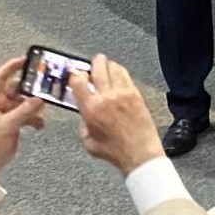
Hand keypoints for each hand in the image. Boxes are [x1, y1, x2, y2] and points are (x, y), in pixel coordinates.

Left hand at [0, 57, 44, 175]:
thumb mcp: (6, 126)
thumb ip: (24, 111)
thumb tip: (39, 99)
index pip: (2, 77)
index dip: (13, 66)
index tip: (27, 60)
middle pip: (16, 88)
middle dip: (30, 88)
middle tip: (43, 87)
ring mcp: (4, 114)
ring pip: (23, 102)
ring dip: (34, 105)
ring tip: (42, 109)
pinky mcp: (12, 124)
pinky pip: (26, 115)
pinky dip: (34, 118)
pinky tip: (39, 124)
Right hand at [70, 54, 163, 175]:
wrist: (139, 152)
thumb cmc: (114, 151)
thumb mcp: (88, 141)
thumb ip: (83, 124)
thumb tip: (85, 114)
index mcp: (91, 109)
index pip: (78, 81)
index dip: (75, 75)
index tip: (75, 74)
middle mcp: (106, 97)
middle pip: (97, 68)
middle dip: (93, 62)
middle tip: (92, 62)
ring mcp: (122, 93)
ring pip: (113, 68)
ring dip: (107, 65)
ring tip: (105, 66)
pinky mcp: (135, 93)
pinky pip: (126, 75)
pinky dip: (120, 71)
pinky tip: (118, 73)